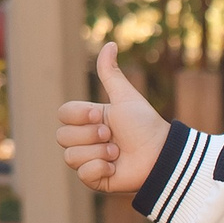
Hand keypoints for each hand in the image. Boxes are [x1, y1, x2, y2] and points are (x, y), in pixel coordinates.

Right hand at [58, 43, 170, 196]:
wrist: (161, 154)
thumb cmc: (145, 125)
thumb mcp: (125, 97)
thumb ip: (111, 73)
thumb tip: (110, 43)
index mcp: (89, 120)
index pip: (63, 114)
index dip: (79, 115)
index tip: (101, 115)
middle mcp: (86, 140)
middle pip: (62, 136)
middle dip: (90, 135)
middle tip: (112, 136)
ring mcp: (89, 160)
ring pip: (70, 156)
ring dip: (97, 152)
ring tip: (117, 152)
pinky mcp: (95, 179)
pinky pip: (82, 174)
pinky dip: (99, 169)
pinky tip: (114, 167)